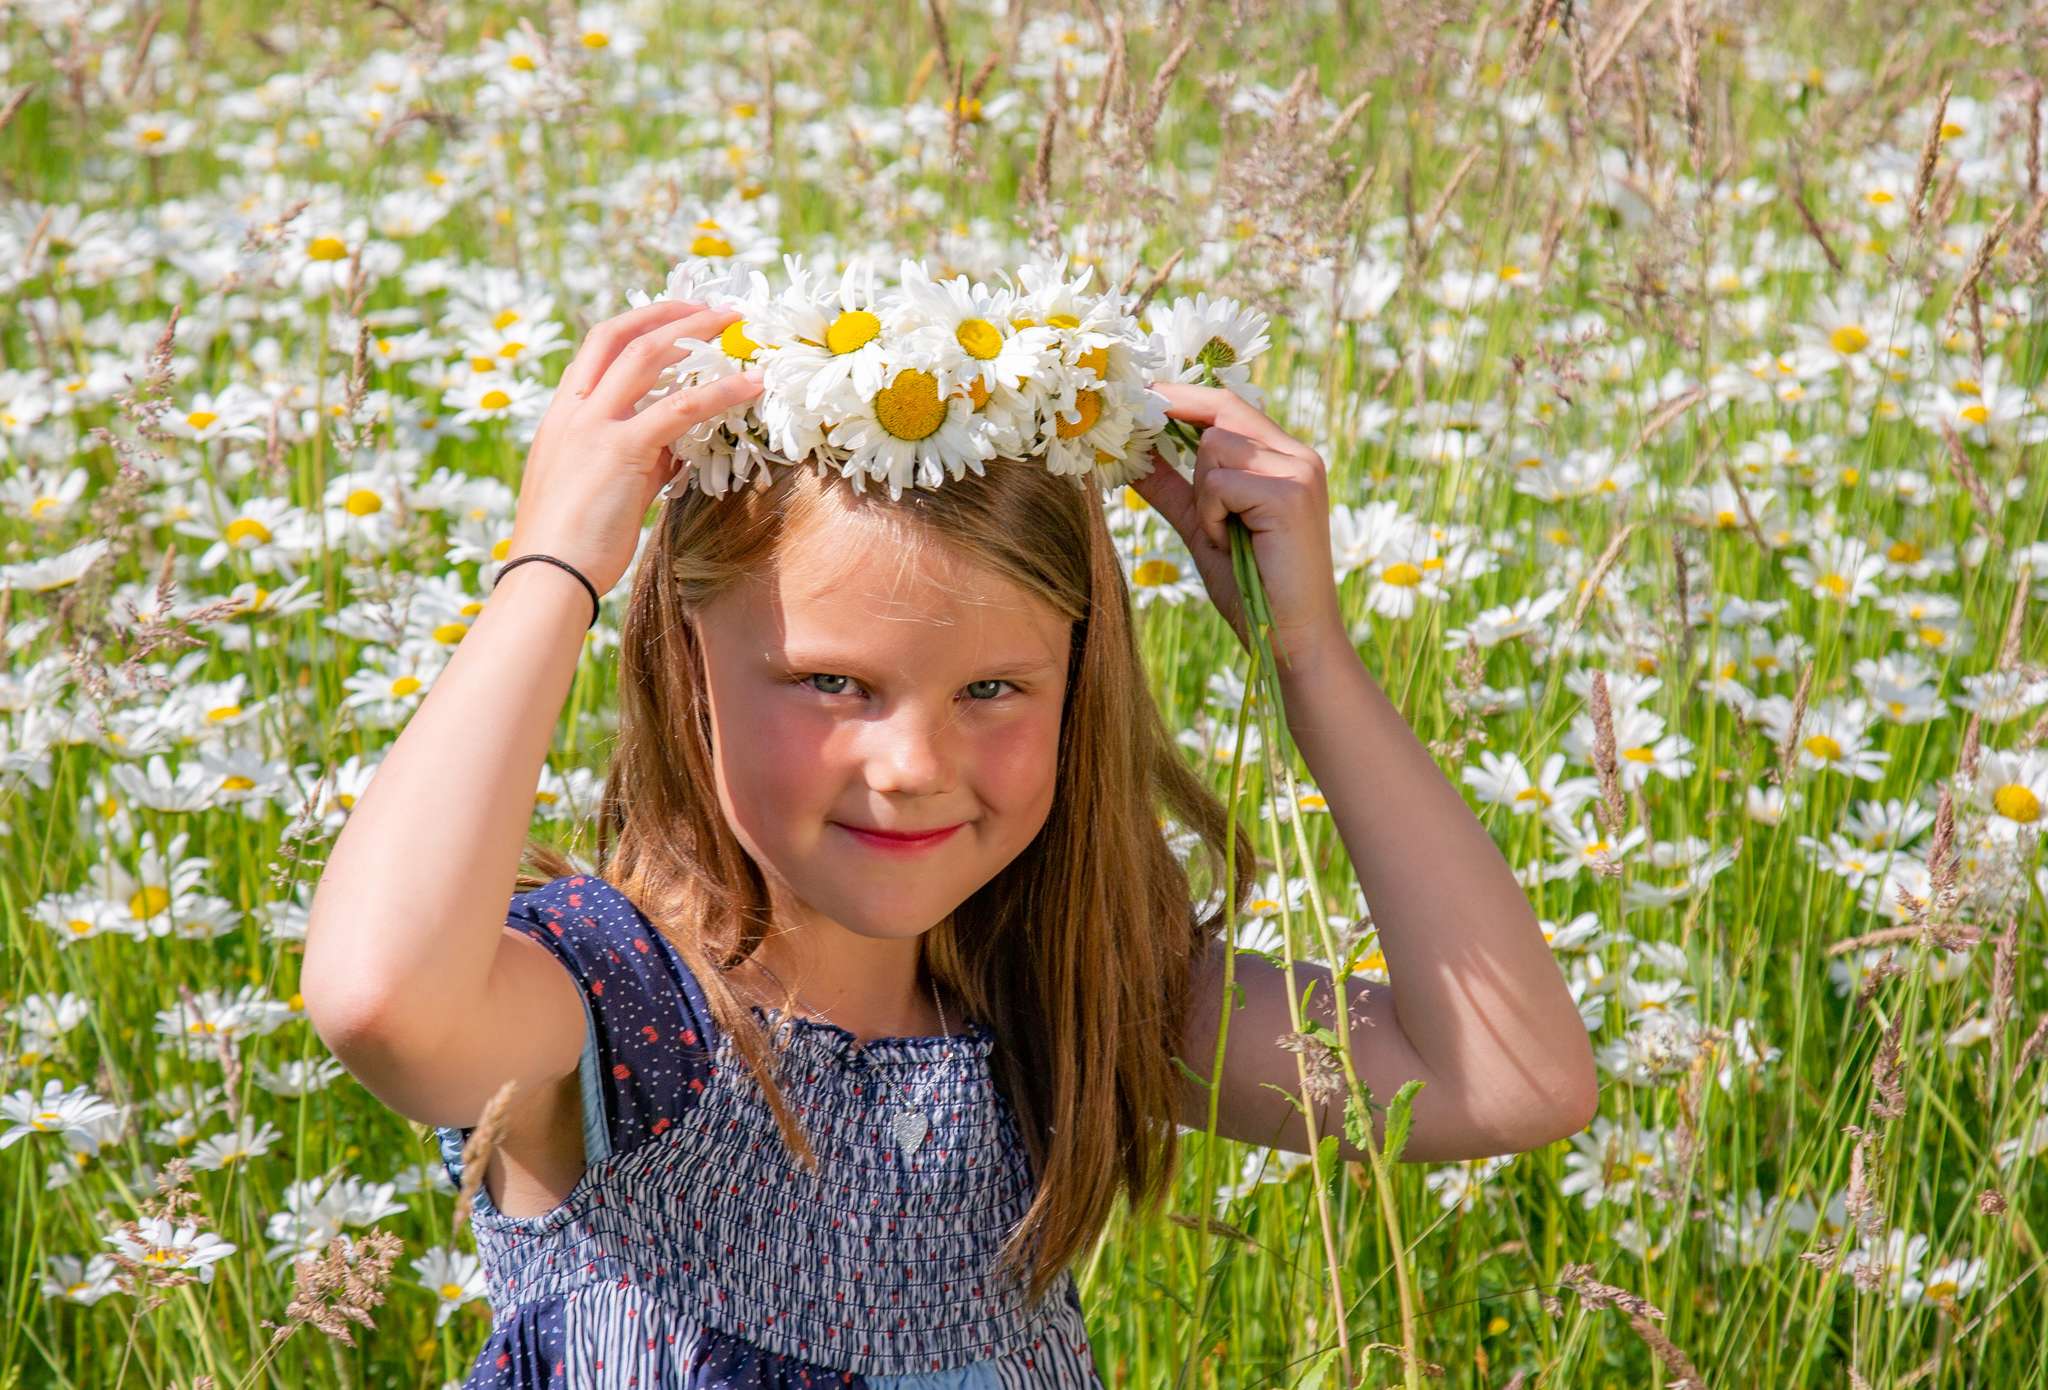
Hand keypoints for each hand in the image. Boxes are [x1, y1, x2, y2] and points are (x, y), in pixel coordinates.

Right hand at [503, 300, 764, 596]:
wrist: (548, 577)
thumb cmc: (573, 543)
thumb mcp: (601, 486)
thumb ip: (634, 457)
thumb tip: (673, 448)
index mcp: (563, 415)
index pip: (598, 345)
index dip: (641, 322)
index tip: (679, 315)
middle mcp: (574, 410)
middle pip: (622, 336)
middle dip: (672, 313)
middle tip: (716, 309)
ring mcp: (594, 426)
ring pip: (648, 356)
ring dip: (696, 333)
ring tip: (737, 325)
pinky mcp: (621, 452)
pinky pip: (680, 408)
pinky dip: (720, 390)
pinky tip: (751, 384)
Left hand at [1128, 382, 1347, 671]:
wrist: (1291, 640)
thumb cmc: (1251, 589)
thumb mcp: (1202, 528)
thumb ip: (1173, 489)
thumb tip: (1132, 458)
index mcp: (1285, 459)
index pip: (1229, 403)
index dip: (1182, 396)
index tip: (1140, 395)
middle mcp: (1298, 456)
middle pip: (1221, 412)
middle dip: (1180, 432)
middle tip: (1141, 446)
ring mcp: (1299, 471)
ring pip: (1215, 445)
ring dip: (1203, 496)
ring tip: (1223, 535)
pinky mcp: (1290, 494)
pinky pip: (1220, 483)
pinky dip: (1212, 516)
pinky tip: (1232, 544)